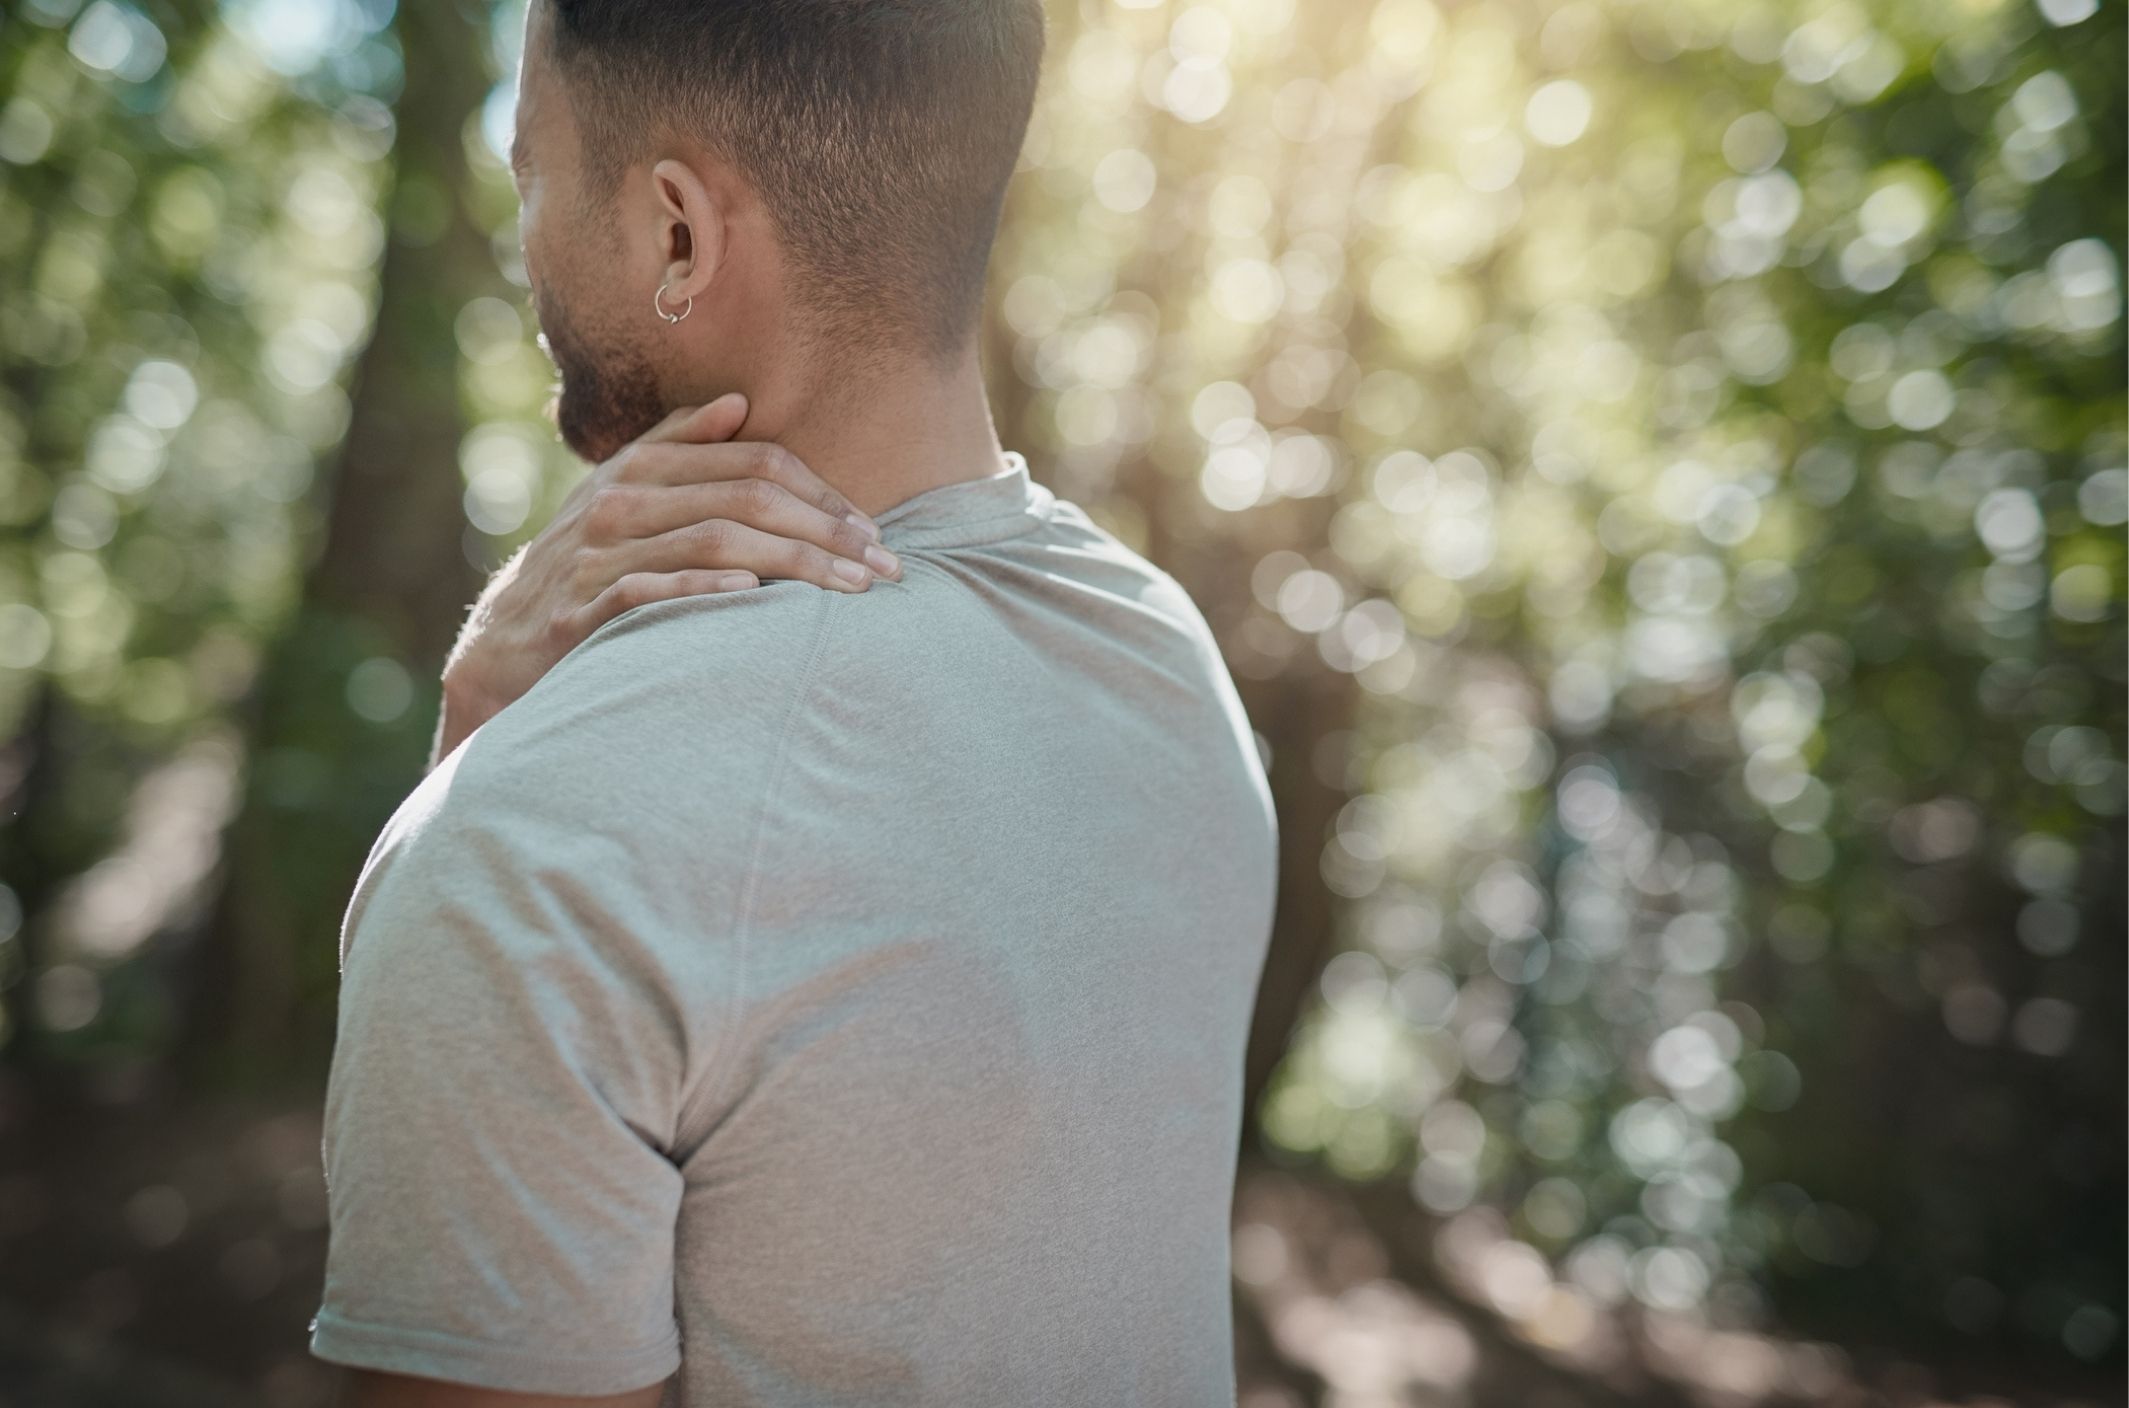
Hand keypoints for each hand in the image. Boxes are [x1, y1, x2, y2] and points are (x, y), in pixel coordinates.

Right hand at [429, 393, 897, 768]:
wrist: (508, 640)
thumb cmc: (587, 564)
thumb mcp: (625, 494)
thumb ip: (678, 445)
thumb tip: (737, 403)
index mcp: (643, 467)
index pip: (754, 462)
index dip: (821, 493)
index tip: (873, 531)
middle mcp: (622, 500)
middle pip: (746, 498)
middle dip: (825, 530)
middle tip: (884, 566)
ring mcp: (602, 553)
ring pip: (715, 542)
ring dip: (793, 564)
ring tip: (849, 590)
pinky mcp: (584, 608)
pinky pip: (654, 590)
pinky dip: (705, 589)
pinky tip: (755, 597)